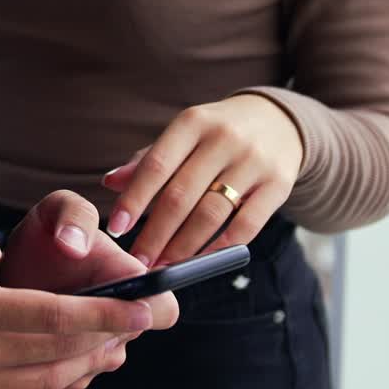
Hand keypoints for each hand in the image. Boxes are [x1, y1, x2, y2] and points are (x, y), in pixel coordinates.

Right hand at [0, 192, 159, 388]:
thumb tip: (0, 241)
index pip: (54, 318)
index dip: (105, 314)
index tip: (143, 308)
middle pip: (60, 355)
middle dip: (110, 338)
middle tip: (146, 320)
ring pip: (46, 381)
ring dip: (88, 362)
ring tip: (119, 340)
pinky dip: (54, 377)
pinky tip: (73, 359)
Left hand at [102, 94, 303, 267]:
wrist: (279, 123)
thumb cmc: (216, 135)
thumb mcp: (184, 135)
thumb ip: (148, 160)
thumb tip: (110, 183)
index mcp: (193, 121)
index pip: (156, 165)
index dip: (134, 199)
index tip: (115, 228)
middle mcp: (223, 138)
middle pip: (181, 195)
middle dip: (155, 234)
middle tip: (138, 262)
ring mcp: (253, 161)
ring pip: (211, 214)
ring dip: (183, 248)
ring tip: (163, 267)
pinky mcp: (278, 184)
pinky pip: (246, 226)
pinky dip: (219, 248)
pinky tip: (200, 261)